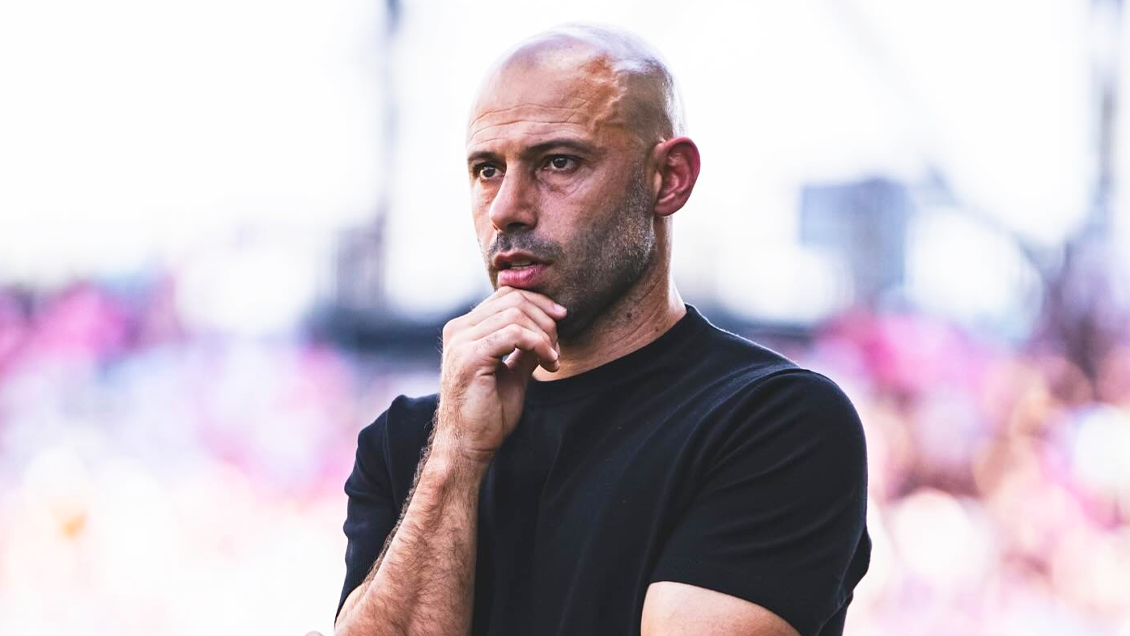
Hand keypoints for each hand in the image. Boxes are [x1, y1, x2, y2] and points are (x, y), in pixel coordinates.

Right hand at [436, 286, 565, 462]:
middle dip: (545, 318)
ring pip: (515, 314)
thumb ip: (525, 348)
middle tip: (558, 346)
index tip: (561, 319)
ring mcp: (461, 341)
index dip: (538, 303)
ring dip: (544, 335)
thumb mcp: (513, 373)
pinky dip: (538, 344)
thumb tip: (548, 327)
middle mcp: (458, 329)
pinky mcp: (470, 356)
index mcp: (464, 329)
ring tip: (552, 359)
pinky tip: (548, 362)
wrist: (468, 446)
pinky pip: (514, 334)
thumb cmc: (488, 415)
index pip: (505, 296)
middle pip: (513, 299)